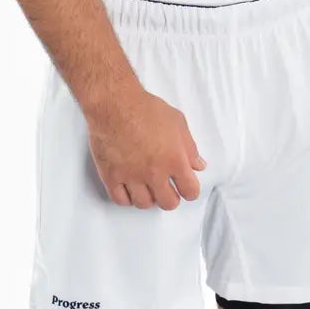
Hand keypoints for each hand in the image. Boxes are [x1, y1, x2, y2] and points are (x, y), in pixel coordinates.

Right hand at [87, 89, 206, 208]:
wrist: (115, 104)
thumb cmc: (146, 109)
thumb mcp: (177, 122)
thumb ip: (190, 147)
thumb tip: (198, 165)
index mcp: (174, 160)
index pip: (190, 191)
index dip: (190, 191)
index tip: (186, 188)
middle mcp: (154, 173)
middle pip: (168, 203)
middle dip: (170, 198)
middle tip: (167, 189)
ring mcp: (132, 177)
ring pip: (144, 204)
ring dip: (148, 198)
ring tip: (147, 187)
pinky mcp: (111, 176)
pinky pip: (120, 200)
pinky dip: (127, 198)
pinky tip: (130, 189)